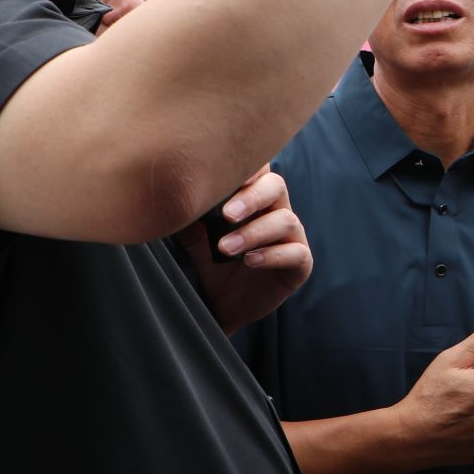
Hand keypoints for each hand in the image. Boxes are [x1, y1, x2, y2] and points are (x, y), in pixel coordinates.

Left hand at [179, 167, 312, 335]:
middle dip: (251, 197)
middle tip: (226, 215)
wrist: (220, 305)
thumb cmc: (211, 263)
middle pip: (276, 186)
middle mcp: (275, 210)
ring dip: (254, 232)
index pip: (257, 169)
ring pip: (285, 220)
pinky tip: (250, 261)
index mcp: (253, 197)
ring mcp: (291, 237)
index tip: (222, 176)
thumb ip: (190, 213)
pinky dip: (272, 255)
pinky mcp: (300, 264)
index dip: (245, 168)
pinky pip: (296, 253)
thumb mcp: (194, 236)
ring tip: (226, 248)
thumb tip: (172, 191)